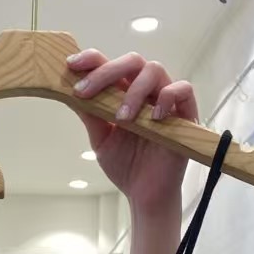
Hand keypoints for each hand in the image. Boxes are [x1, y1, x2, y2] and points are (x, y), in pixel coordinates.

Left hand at [66, 49, 197, 216]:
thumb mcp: (101, 139)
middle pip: (132, 61)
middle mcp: (145, 92)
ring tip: (122, 118)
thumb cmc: (126, 165)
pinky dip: (167, 97)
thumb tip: (68, 91)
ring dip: (133, 91)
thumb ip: (90, 115)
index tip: (71, 65)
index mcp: (124, 93)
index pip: (111, 65)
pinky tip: (153, 117)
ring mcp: (165, 101)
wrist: (145, 194)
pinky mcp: (186, 114)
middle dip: (106, 71)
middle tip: (85, 91)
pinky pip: (183, 89)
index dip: (92, 59)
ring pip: (154, 70)